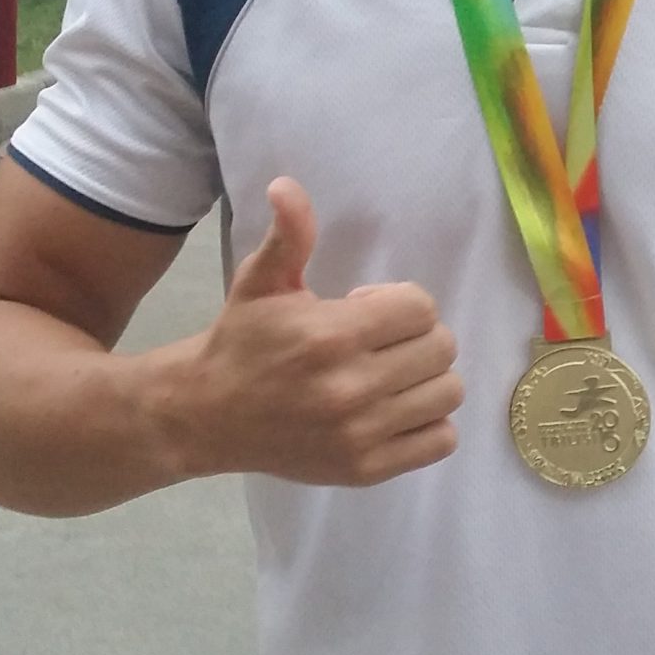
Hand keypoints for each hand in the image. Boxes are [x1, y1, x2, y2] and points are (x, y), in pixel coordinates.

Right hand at [178, 179, 462, 486]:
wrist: (206, 415)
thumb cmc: (242, 342)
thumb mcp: (261, 281)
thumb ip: (289, 235)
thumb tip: (286, 186)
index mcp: (331, 335)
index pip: (420, 308)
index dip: (400, 302)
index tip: (365, 310)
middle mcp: (352, 388)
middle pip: (441, 348)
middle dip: (417, 336)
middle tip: (381, 342)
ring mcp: (362, 434)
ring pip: (447, 393)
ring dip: (427, 378)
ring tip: (390, 375)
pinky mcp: (367, 469)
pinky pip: (440, 441)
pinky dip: (429, 422)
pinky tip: (396, 409)